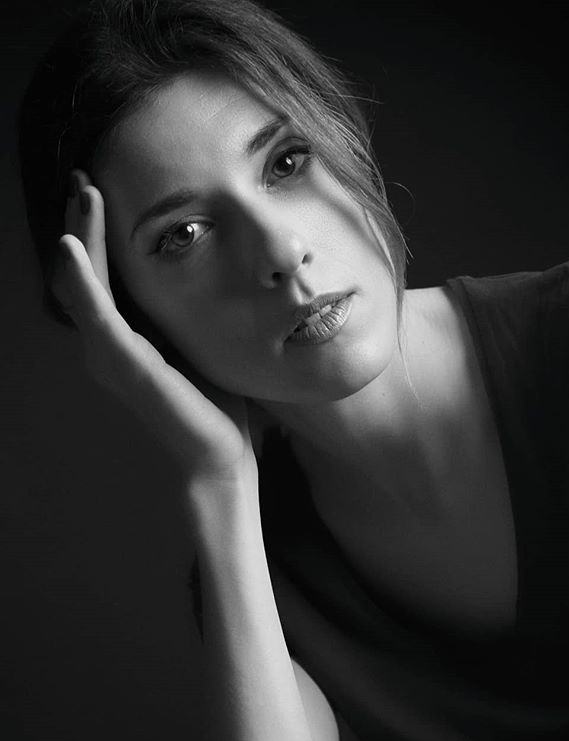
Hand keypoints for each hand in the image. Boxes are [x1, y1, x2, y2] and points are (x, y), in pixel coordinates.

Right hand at [53, 170, 253, 480]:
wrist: (218, 453)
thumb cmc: (212, 403)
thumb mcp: (194, 345)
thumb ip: (179, 315)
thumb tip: (193, 277)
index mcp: (124, 339)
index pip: (101, 277)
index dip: (97, 234)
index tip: (99, 192)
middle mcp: (106, 345)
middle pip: (84, 273)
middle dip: (84, 225)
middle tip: (83, 179)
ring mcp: (109, 355)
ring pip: (84, 284)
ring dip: (81, 236)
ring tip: (84, 193)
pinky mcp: (123, 364)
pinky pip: (96, 313)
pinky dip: (82, 278)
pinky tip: (71, 245)